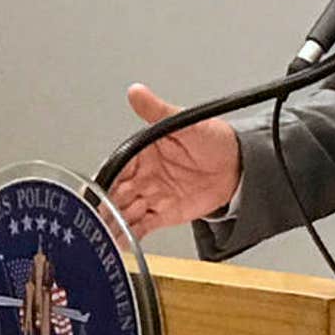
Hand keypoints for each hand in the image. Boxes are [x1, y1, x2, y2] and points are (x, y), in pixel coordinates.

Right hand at [107, 84, 241, 239]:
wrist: (240, 165)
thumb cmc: (214, 139)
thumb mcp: (186, 121)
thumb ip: (158, 110)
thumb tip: (137, 92)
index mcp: (143, 151)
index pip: (117, 166)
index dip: (105, 179)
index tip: (95, 190)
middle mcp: (144, 175)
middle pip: (116, 192)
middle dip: (104, 205)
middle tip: (93, 218)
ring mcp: (153, 195)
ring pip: (124, 211)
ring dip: (113, 223)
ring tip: (100, 235)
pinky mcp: (164, 213)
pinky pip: (141, 226)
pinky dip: (129, 235)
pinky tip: (117, 243)